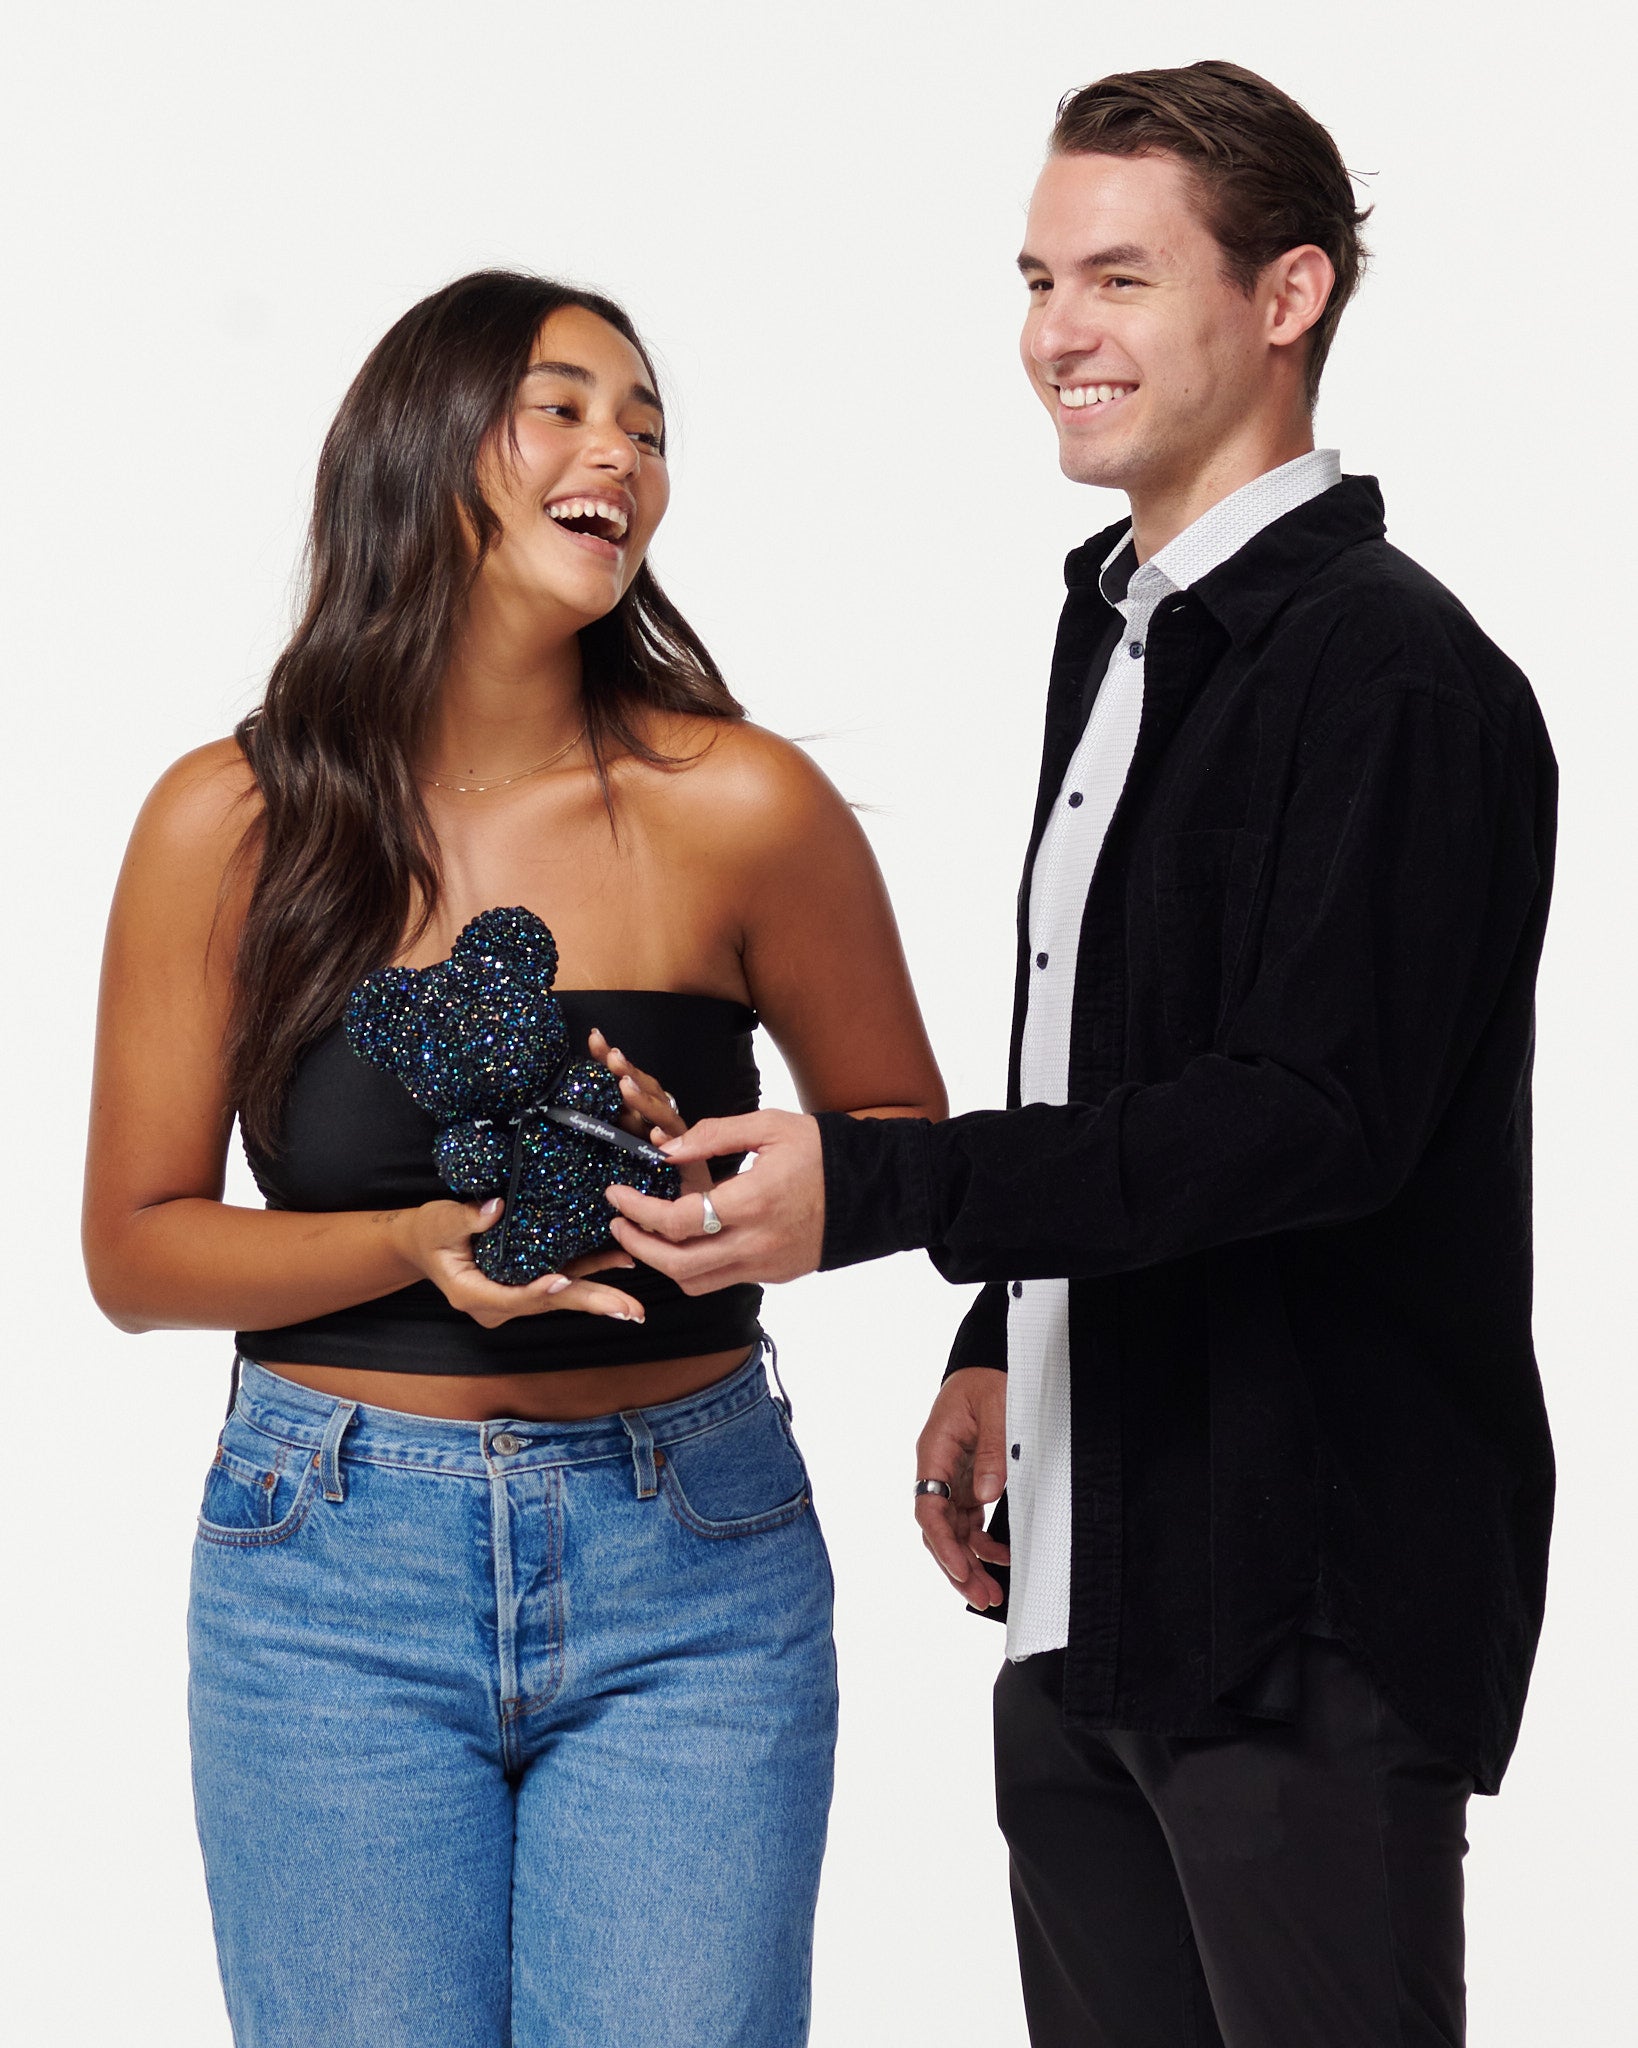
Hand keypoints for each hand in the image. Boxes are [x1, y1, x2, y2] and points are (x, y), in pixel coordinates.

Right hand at [390, 1198, 644, 1327]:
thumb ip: (465, 1218)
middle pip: (548, 1303)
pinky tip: (620, 1263)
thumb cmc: (429, 1233)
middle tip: (627, 1311)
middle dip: (590, 1305)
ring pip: (561, 1294)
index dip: (538, 1292)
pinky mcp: (529, 1279)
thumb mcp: (439, 1222)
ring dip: (599, 1293)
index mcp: (474, 1294)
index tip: (562, 1282)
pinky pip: (564, 1278)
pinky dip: (592, 1272)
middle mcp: (499, 1302)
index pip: (512, 1298)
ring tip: (635, 1301)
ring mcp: (517, 1293)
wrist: (424, 1244)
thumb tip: (496, 1208)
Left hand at [585, 1029, 711, 1196]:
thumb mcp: (617, 1151)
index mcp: (642, 1117)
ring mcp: (678, 1144)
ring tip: (624, 1086)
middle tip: (610, 1056)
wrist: (685, 1220)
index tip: (594, 1038)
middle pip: (648, 1091)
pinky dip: (667, 1141)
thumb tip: (580, 1099)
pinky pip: (679, 1153)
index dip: (612, 1061)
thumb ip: (608, 1126)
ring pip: (662, 1116)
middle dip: (628, 1073)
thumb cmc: (649, 1187)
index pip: (629, 1081)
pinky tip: (654, 1133)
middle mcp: (661, 1126)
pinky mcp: (690, 1167)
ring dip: (644, 1100)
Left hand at [603, 1110, 823, 1292]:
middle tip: (618, 1225)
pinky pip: (722, 1280)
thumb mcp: (769, 1126)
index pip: (678, 1221)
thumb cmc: (822, 1152)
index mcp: (754, 1201)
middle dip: (638, 1247)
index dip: (638, 1210)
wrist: (875, 1189)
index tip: (617, 1194)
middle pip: (678, 1265)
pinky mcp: (775, 1275)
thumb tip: (666, 1150)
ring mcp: (767, 1265)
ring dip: (662, 1264)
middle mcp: (758, 1243)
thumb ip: (713, 1135)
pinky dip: (694, 1267)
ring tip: (643, 1237)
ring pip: (697, 1283)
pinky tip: (684, 1243)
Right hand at [915, 1368, 1010, 1608]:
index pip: (928, 1509)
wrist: (987, 1364)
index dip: (941, 1544)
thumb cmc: (987, 1380)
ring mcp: (952, 1479)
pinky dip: (983, 1544)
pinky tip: (1000, 1559)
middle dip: (957, 1567)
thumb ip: (993, 1451)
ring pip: (952, 1532)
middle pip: (937, 1530)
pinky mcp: (968, 1482)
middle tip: (981, 1597)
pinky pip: (969, 1521)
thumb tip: (988, 1495)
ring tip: (991, 1593)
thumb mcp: (996, 1408)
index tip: (961, 1569)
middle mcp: (937, 1470)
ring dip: (969, 1563)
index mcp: (934, 1451)